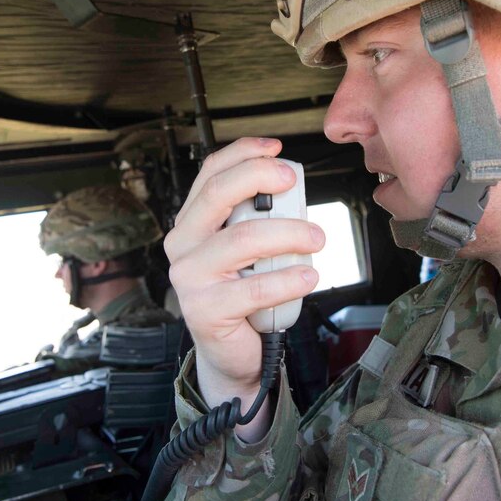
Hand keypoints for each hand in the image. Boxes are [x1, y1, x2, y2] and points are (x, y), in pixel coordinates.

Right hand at [164, 137, 322, 437]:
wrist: (231, 351)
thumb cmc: (243, 292)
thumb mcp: (247, 249)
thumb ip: (257, 218)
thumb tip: (292, 184)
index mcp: (191, 222)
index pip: (210, 173)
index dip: (243, 153)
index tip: (277, 149)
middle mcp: (182, 244)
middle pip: (219, 195)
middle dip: (260, 179)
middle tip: (295, 183)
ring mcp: (189, 278)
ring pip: (242, 239)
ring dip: (289, 233)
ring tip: (318, 239)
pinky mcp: (205, 310)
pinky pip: (254, 287)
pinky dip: (288, 279)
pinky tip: (309, 275)